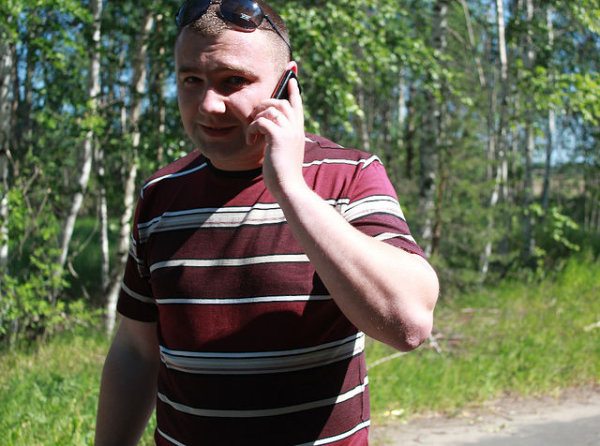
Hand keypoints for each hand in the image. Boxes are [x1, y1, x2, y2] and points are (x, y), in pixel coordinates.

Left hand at [247, 78, 304, 196]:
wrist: (289, 187)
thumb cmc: (284, 173)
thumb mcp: (284, 151)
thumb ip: (280, 137)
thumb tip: (268, 128)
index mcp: (298, 130)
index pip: (296, 103)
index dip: (293, 88)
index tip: (292, 74)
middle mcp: (295, 127)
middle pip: (279, 102)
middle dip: (263, 105)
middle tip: (254, 119)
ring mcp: (289, 131)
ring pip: (269, 109)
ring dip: (256, 119)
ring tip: (253, 134)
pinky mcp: (278, 137)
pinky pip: (260, 121)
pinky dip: (252, 129)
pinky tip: (252, 141)